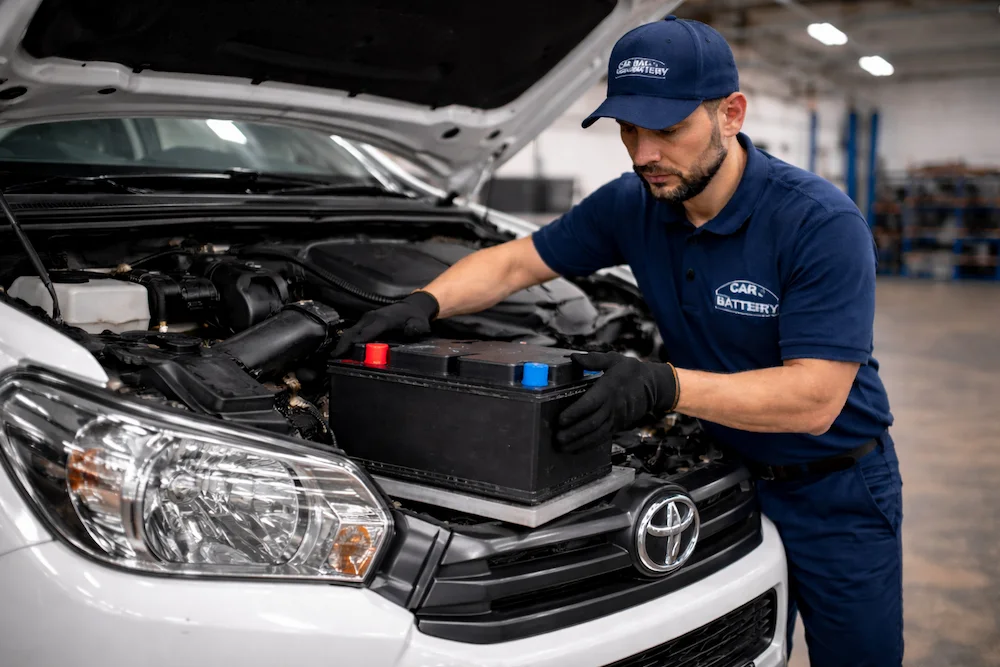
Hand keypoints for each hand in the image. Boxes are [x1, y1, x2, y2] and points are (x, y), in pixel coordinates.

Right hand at [332, 291, 439, 356]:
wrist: (412, 306)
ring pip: (350, 331)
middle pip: (353, 332)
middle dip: (342, 344)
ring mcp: (367, 318)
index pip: (365, 333)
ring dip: (342, 342)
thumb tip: (410, 331)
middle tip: (334, 357)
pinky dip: (347, 339)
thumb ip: (415, 328)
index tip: (344, 353)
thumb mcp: (419, 324)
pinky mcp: (366, 320)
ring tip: (335, 355)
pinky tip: (343, 349)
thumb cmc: (414, 317)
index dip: (354, 343)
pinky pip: (353, 330)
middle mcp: (372, 317)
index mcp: (383, 319)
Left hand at [555, 351, 678, 452]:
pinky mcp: (618, 426)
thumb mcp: (614, 359)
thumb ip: (594, 359)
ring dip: (579, 442)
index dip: (575, 413)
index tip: (561, 419)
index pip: (590, 403)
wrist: (654, 386)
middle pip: (592, 423)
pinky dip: (588, 445)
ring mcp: (616, 418)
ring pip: (596, 434)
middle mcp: (613, 406)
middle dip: (573, 432)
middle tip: (557, 437)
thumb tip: (573, 357)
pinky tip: (576, 448)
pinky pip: (602, 438)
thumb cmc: (631, 371)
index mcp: (609, 389)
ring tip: (562, 446)